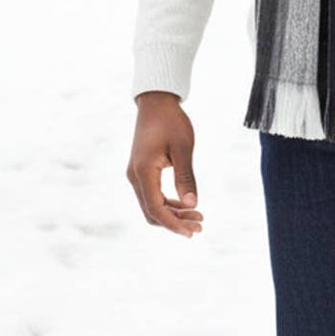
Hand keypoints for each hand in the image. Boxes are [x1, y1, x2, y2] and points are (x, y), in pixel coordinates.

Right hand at [127, 91, 203, 237]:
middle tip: (199, 226)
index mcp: (143, 171)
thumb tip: (192, 204)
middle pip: (151, 211)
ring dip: (172, 214)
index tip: (192, 232)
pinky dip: (168, 204)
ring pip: (151, 205)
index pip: (155, 208)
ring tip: (197, 218)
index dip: (173, 223)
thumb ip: (186, 177)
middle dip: (175, 222)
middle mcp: (135, 177)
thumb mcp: (184, 148)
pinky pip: (152, 195)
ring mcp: (136, 175)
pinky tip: (186, 205)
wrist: (156, 103)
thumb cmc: (171, 122)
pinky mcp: (141, 172)